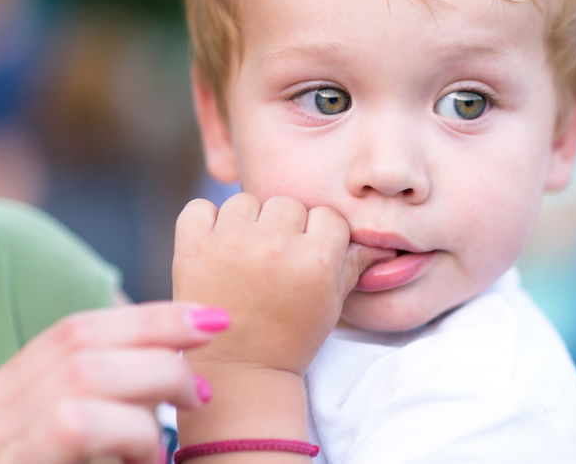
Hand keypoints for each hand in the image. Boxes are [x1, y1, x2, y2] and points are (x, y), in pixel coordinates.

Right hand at [0, 302, 225, 463]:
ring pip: (85, 377)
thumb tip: (177, 368)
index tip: (212, 319)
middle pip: (84, 344)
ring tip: (166, 446)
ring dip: (148, 397)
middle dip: (161, 349)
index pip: (77, 330)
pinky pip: (76, 424)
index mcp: (1, 400)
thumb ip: (105, 408)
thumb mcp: (77, 451)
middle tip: (202, 391)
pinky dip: (130, 436)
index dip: (150, 318)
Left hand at [173, 193, 389, 376]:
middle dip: (285, 226)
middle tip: (276, 259)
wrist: (238, 373)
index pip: (327, 215)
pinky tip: (216, 247)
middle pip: (288, 203)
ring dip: (247, 222)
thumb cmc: (290, 338)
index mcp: (315, 258)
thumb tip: (383, 242)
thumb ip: (354, 264)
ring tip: (246, 255)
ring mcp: (230, 243)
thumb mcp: (332, 302)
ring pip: (246, 201)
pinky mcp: (192, 247)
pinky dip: (206, 222)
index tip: (309, 258)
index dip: (320, 235)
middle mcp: (275, 244)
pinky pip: (199, 207)